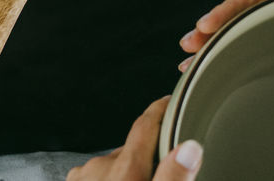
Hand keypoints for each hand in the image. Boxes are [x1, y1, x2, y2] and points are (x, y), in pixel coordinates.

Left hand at [66, 97, 202, 180]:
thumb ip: (174, 178)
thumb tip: (190, 148)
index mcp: (126, 168)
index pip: (144, 125)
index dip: (159, 110)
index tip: (170, 100)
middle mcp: (100, 167)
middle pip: (130, 149)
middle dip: (148, 157)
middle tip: (166, 171)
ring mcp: (82, 179)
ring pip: (112, 167)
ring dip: (127, 175)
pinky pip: (96, 180)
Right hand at [178, 0, 273, 70]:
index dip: (223, 12)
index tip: (202, 28)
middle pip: (242, 15)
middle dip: (211, 31)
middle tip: (187, 48)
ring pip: (249, 30)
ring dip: (220, 43)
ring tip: (195, 59)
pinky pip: (265, 41)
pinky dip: (241, 50)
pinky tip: (228, 61)